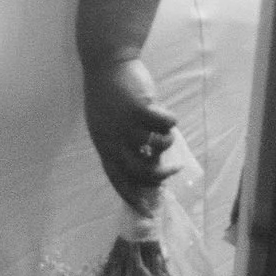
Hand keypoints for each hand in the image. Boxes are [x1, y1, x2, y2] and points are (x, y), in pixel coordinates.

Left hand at [82, 54, 176, 212]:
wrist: (106, 63)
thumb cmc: (109, 96)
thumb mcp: (108, 125)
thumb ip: (123, 145)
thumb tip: (150, 166)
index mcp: (103, 144)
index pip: (117, 178)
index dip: (132, 197)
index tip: (147, 212)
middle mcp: (112, 138)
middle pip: (139, 170)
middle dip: (160, 176)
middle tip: (173, 171)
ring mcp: (126, 123)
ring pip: (157, 146)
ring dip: (166, 142)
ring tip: (166, 132)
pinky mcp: (140, 108)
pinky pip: (165, 124)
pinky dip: (169, 121)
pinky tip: (165, 115)